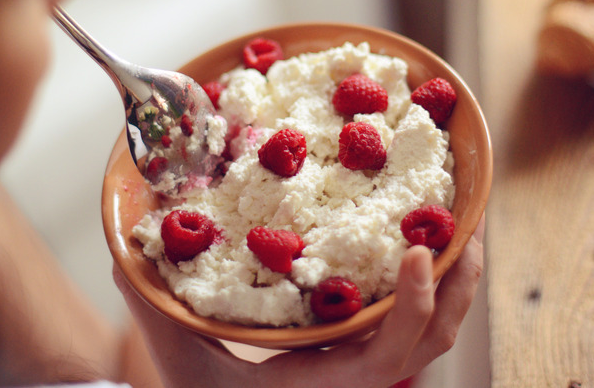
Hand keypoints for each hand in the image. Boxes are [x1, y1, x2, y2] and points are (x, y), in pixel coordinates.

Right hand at [114, 216, 483, 387]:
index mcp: (328, 387)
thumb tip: (125, 258)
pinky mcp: (362, 349)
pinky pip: (410, 319)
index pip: (390, 356)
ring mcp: (365, 364)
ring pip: (432, 330)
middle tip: (468, 221)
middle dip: (460, 282)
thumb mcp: (184, 363)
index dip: (414, 306)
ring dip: (454, 280)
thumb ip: (158, 313)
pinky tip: (418, 243)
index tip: (419, 253)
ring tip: (459, 224)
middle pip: (435, 337)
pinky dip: (427, 283)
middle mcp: (358, 378)